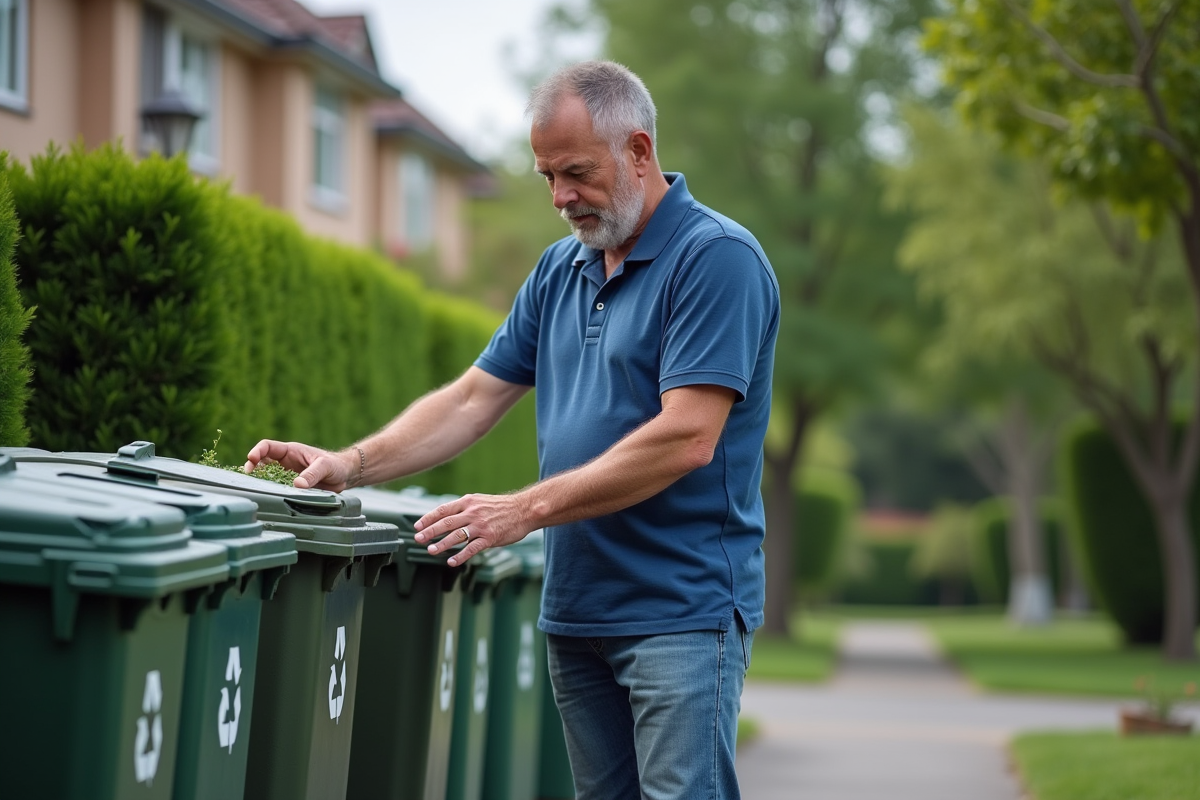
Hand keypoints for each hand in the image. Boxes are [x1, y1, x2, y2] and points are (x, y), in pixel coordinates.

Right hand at [244, 440, 354, 490]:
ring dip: (259, 480)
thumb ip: (313, 474)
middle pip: (262, 461)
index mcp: (291, 451)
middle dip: (252, 466)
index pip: (268, 446)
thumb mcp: (325, 466)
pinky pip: (276, 488)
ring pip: (267, 476)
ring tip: (253, 486)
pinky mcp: (290, 487)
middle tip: (248, 474)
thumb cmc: (335, 465)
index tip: (252, 459)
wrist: (344, 476)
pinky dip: (270, 492)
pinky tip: (266, 498)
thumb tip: (298, 485)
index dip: (258, 451)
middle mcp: (285, 462)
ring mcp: (286, 475)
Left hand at [414, 492, 533, 566]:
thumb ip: (464, 509)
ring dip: (442, 544)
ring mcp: (481, 525)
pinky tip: (451, 561)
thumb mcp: (480, 501)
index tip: (417, 526)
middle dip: (430, 531)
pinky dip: (460, 555)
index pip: (443, 509)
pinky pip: (472, 548)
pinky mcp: (490, 537)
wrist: (524, 510)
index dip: (428, 518)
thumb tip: (446, 517)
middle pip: (446, 522)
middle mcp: (473, 512)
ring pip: (457, 535)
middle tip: (418, 539)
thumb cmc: (502, 507)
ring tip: (431, 551)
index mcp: (468, 502)